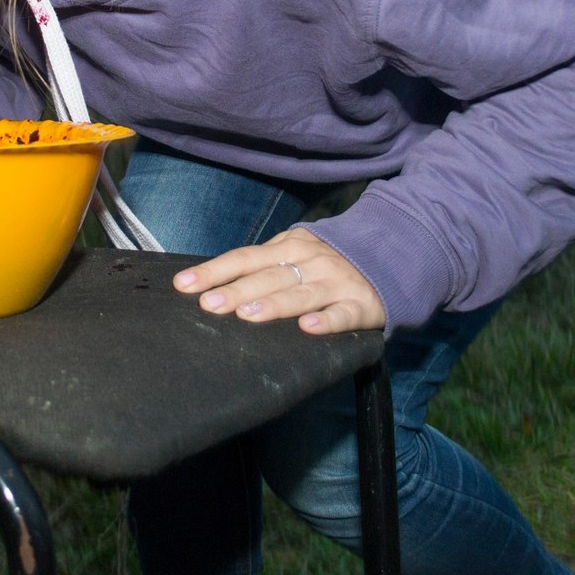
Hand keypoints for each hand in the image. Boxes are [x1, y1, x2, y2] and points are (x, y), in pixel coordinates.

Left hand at [173, 227, 386, 335]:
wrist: (389, 255)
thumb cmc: (327, 262)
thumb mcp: (295, 252)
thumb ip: (262, 264)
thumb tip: (215, 281)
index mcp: (289, 247)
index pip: (244, 258)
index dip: (214, 271)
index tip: (184, 285)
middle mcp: (310, 261)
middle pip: (267, 277)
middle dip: (236, 290)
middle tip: (209, 305)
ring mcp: (336, 282)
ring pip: (300, 294)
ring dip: (273, 304)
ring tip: (247, 315)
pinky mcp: (362, 304)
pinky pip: (343, 314)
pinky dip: (327, 320)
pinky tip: (308, 327)